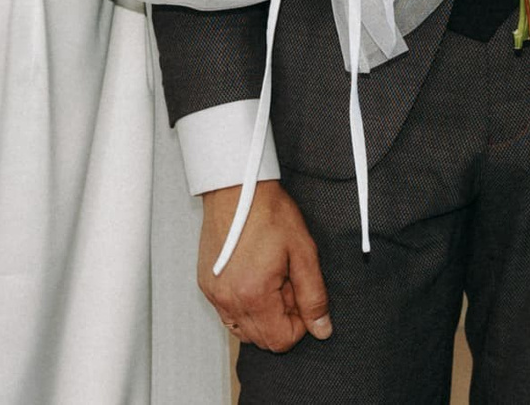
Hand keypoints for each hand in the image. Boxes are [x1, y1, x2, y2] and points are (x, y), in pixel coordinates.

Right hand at [199, 181, 330, 350]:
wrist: (238, 188)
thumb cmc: (269, 213)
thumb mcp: (303, 253)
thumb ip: (314, 296)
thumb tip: (322, 329)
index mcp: (254, 295)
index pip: (280, 341)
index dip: (299, 325)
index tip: (302, 299)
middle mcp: (229, 300)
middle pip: (261, 340)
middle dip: (281, 319)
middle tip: (287, 284)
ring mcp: (215, 294)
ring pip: (243, 330)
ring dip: (262, 316)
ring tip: (270, 280)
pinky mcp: (207, 285)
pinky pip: (228, 314)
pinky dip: (244, 306)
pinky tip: (253, 278)